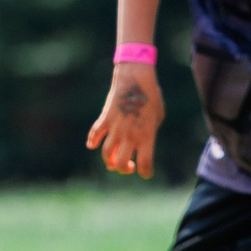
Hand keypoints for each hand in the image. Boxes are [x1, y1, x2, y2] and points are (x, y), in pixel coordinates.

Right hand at [86, 63, 162, 177]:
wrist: (135, 78)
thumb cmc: (151, 96)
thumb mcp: (158, 117)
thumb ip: (149, 133)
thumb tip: (140, 142)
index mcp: (147, 136)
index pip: (145, 165)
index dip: (145, 172)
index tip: (144, 171)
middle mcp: (130, 136)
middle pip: (120, 164)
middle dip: (123, 169)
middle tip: (128, 165)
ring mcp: (115, 128)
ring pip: (106, 154)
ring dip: (109, 160)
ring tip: (113, 159)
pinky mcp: (105, 119)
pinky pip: (94, 135)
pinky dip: (92, 141)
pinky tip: (93, 144)